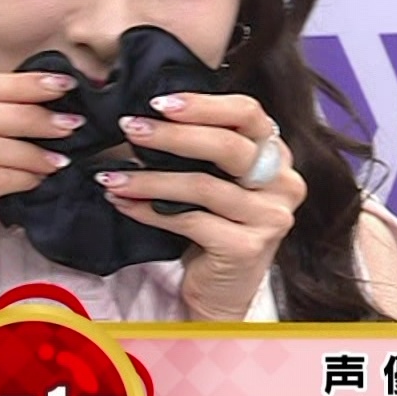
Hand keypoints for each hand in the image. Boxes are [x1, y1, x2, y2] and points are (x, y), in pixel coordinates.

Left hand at [97, 93, 303, 320]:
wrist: (222, 292)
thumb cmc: (215, 227)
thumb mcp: (218, 181)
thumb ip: (203, 149)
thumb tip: (148, 114)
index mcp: (278, 156)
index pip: (248, 113)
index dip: (203, 104)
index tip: (159, 102)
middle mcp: (284, 183)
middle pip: (228, 146)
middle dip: (172, 135)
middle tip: (130, 128)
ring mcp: (270, 218)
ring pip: (203, 186)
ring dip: (150, 179)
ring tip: (112, 176)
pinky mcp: (247, 248)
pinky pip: (190, 220)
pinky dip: (150, 211)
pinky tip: (125, 203)